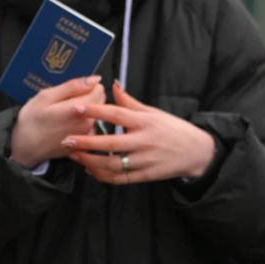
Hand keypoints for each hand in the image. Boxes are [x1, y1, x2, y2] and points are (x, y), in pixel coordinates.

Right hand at [10, 75, 104, 167]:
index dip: (86, 86)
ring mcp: (87, 135)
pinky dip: (81, 124)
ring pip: (95, 114)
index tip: (71, 91)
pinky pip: (89, 127)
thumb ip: (72, 86)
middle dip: (87, 97)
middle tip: (65, 102)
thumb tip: (94, 79)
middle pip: (100, 101)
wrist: (25, 148)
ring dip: (84, 111)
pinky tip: (65, 126)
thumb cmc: (32, 122)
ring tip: (64, 115)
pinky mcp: (85, 144)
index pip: (99, 89)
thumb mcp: (46, 96)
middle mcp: (88, 122)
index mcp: (80, 108)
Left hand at [61, 82, 215, 183]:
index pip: (117, 114)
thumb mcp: (153, 112)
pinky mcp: (146, 175)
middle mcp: (144, 141)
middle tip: (66, 139)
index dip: (96, 111)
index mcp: (145, 122)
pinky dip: (103, 176)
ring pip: (113, 164)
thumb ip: (129, 102)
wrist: (198, 152)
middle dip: (86, 142)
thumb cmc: (172, 128)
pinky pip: (121, 178)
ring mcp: (145, 160)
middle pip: (111, 143)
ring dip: (90, 161)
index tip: (77, 108)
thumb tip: (112, 84)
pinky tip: (89, 169)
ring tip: (73, 155)